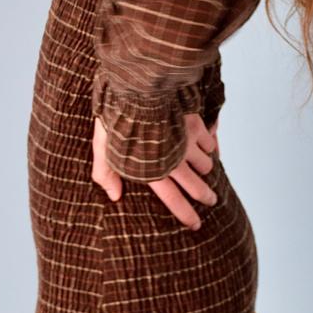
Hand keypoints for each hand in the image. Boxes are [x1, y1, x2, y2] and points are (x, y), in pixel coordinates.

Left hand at [93, 111, 220, 230]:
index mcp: (153, 170)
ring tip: (205, 171)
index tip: (196, 224)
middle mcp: (175, 160)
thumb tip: (114, 196)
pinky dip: (209, 146)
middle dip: (205, 196)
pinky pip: (210, 141)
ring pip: (206, 164)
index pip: (174, 199)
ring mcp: (187, 141)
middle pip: (196, 186)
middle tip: (211, 201)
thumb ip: (105, 174)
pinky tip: (206, 147)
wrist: (136, 87)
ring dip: (206, 169)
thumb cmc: (115, 118)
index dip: (185, 214)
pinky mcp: (195, 123)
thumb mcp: (101, 147)